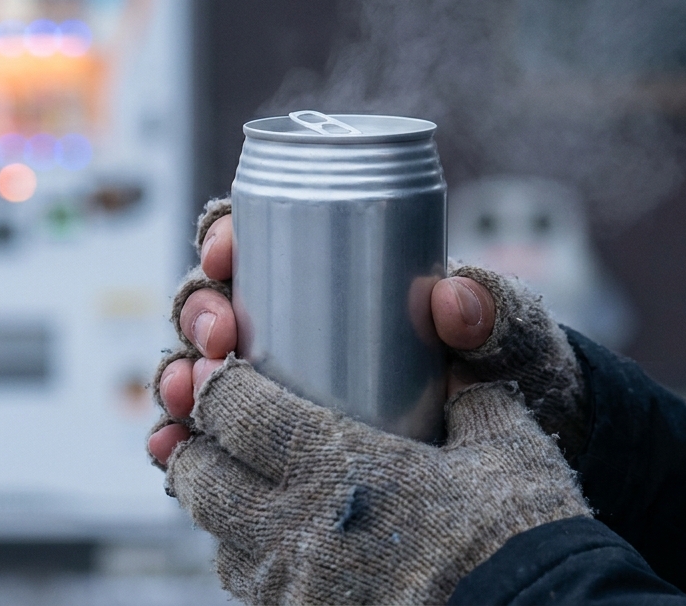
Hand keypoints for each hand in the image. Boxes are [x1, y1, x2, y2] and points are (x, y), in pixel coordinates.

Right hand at [150, 200, 588, 464]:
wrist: (516, 451)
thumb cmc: (503, 369)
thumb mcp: (508, 332)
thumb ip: (494, 309)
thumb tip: (453, 299)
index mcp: (334, 269)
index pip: (259, 234)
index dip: (224, 235)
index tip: (226, 253)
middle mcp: (291, 320)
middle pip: (216, 299)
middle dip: (197, 312)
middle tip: (216, 340)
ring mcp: (275, 382)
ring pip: (200, 366)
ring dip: (178, 375)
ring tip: (182, 401)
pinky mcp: (268, 440)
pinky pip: (209, 435)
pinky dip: (180, 439)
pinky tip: (169, 451)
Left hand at [164, 359, 588, 603]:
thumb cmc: (523, 534)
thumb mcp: (507, 444)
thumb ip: (472, 396)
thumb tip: (458, 364)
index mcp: (336, 467)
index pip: (236, 412)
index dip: (217, 385)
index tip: (221, 371)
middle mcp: (298, 532)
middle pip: (202, 481)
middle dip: (196, 449)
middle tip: (209, 432)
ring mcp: (297, 593)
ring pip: (224, 547)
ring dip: (223, 514)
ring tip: (245, 494)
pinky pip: (258, 596)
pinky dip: (258, 569)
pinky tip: (287, 554)